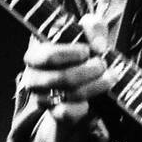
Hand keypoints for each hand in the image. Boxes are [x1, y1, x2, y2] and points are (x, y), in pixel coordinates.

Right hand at [21, 13, 115, 141]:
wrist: (82, 80)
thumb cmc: (81, 50)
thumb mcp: (88, 31)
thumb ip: (93, 27)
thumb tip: (99, 45)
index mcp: (35, 54)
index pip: (48, 56)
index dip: (72, 53)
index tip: (88, 51)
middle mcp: (33, 76)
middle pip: (63, 77)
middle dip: (90, 70)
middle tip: (103, 64)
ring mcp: (42, 97)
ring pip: (70, 94)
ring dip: (95, 86)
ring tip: (109, 78)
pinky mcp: (53, 113)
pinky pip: (68, 113)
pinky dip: (84, 106)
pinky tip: (92, 98)